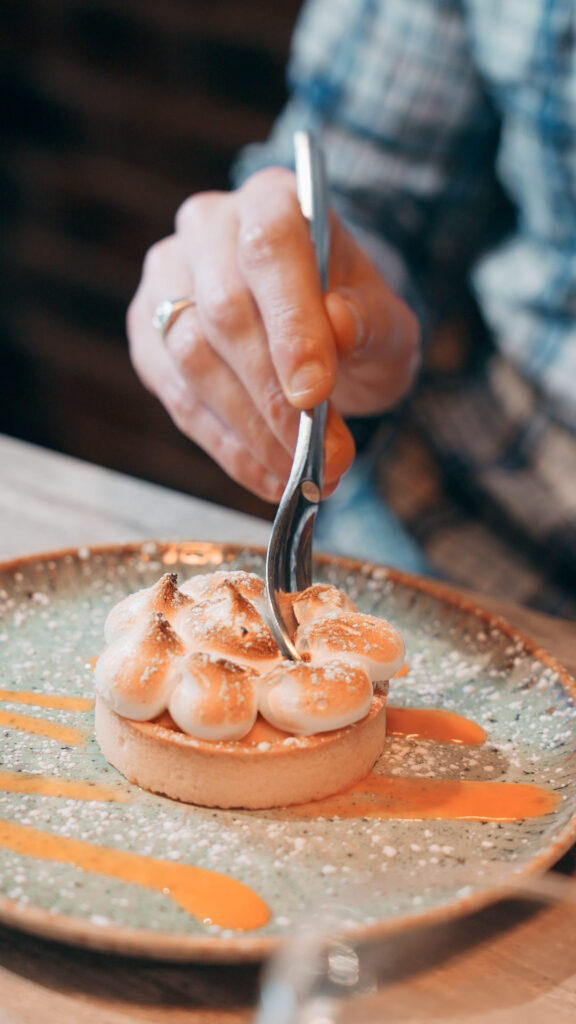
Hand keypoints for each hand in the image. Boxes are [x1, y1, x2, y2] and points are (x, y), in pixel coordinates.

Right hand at [127, 167, 419, 502]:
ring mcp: (168, 279)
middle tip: (322, 456)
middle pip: (224, 312)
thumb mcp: (386, 321)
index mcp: (273, 200)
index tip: (315, 394)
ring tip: (301, 473)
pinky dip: (226, 446)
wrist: (317, 332)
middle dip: (274, 397)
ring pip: (192, 358)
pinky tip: (267, 476)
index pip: (269, 249)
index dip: (290, 325)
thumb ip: (371, 322)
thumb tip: (340, 326)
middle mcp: (209, 227)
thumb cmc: (354, 319)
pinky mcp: (147, 333)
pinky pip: (177, 396)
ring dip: (250, 428)